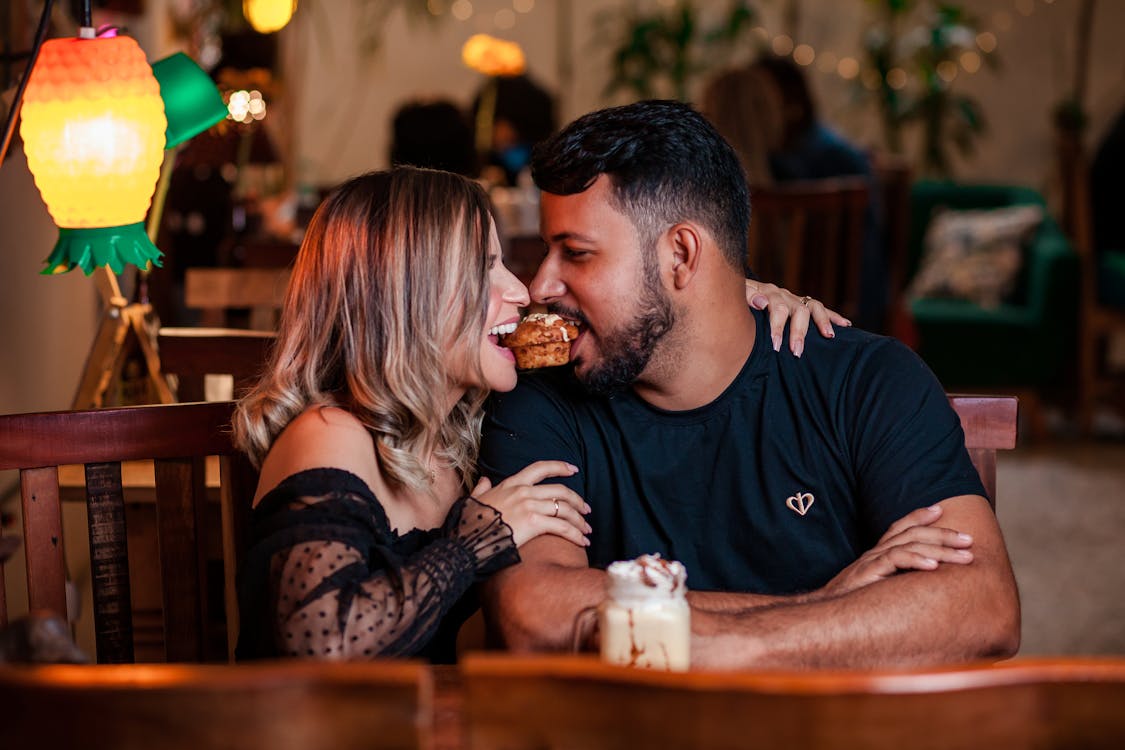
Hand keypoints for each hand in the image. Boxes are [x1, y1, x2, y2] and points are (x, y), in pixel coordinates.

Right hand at [471, 461, 590, 547]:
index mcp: (510, 484)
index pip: (540, 468)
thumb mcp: (473, 500)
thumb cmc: (468, 524)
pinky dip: (576, 534)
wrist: (466, 541)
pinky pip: (562, 526)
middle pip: (560, 490)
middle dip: (578, 500)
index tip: (573, 469)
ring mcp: (529, 505)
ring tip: (587, 530)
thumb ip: (481, 489)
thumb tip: (484, 480)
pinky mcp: (533, 522)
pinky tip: (582, 542)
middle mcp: (522, 491)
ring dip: (580, 520)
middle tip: (587, 510)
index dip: (559, 466)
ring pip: (564, 508)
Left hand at [745, 280, 850, 356]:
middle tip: (796, 351)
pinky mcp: (801, 303)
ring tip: (829, 336)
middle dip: (798, 332)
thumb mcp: (737, 295)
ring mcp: (794, 298)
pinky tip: (846, 325)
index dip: (777, 327)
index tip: (776, 345)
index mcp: (768, 292)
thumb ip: (747, 297)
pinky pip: (820, 308)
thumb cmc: (736, 299)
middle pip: (797, 310)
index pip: (777, 308)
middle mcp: (784, 294)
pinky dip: (833, 316)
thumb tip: (762, 302)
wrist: (737, 290)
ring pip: (813, 307)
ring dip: (822, 322)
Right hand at [818, 504, 973, 597]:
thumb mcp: (877, 590)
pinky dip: (917, 560)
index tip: (940, 510)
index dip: (919, 516)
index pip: (899, 527)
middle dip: (944, 534)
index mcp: (877, 553)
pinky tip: (934, 566)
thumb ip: (895, 583)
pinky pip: (896, 560)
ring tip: (965, 556)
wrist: (825, 615)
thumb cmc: (853, 605)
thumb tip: (925, 587)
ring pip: (911, 544)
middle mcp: (876, 552)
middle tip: (970, 540)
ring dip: (942, 548)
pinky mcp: (869, 572)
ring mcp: (872, 560)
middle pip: (913, 533)